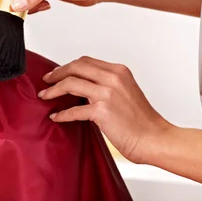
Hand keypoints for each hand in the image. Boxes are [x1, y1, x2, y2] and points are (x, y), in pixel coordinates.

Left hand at [38, 56, 171, 163]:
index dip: (67, 66)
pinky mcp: (102, 111)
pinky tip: (56, 117)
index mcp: (119, 71)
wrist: (155, 139)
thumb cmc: (142, 120)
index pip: (85, 61)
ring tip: (46, 96)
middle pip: (75, 67)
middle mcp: (113, 78)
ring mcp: (107, 94)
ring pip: (70, 84)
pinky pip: (74, 110)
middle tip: (47, 81)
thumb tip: (82, 85)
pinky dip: (62, 114)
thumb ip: (106, 84)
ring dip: (53, 90)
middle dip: (57, 73)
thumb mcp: (125, 91)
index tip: (57, 73)